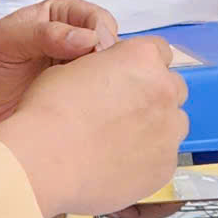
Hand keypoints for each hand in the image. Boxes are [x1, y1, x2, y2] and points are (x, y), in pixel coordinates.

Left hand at [0, 0, 119, 142]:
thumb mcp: (4, 39)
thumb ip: (42, 34)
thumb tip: (87, 39)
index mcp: (60, 18)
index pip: (98, 20)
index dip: (101, 35)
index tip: (92, 53)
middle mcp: (72, 47)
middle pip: (110, 52)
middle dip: (108, 66)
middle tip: (92, 82)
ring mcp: (73, 80)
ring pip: (106, 82)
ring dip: (103, 91)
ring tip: (86, 102)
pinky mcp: (70, 110)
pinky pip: (94, 110)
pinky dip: (95, 113)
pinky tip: (83, 119)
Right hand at [0, 38, 187, 217]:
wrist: (45, 162)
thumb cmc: (49, 112)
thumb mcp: (71, 67)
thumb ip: (105, 68)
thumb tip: (110, 77)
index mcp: (142, 58)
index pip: (160, 51)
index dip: (141, 64)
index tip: (127, 77)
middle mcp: (164, 91)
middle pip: (171, 87)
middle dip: (153, 95)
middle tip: (121, 110)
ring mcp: (169, 132)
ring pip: (172, 124)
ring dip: (154, 127)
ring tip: (118, 140)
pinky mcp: (165, 167)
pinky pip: (163, 157)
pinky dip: (146, 159)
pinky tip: (116, 163)